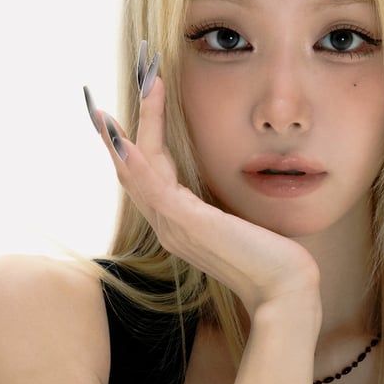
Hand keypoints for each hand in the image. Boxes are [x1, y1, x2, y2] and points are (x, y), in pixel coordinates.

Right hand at [85, 55, 320, 316]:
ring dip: (128, 131)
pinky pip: (152, 186)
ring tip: (130, 93)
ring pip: (137, 171)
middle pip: (129, 173)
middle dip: (114, 135)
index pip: (143, 180)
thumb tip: (222, 190)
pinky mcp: (188, 223)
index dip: (127, 148)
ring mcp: (174, 227)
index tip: (118, 118)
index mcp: (177, 226)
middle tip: (98, 102)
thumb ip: (221, 209)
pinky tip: (125, 137)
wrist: (285, 290)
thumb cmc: (271, 260)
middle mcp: (167, 227)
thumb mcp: (240, 225)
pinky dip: (135, 159)